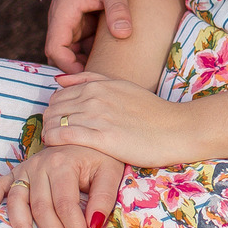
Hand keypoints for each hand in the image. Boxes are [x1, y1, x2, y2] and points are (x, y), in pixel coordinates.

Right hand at [0, 145, 124, 227]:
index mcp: (64, 164)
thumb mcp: (110, 172)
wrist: (86, 134)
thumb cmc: (99, 155)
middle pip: (42, 208)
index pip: (66, 206)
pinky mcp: (17, 171)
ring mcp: (26, 168)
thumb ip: (103, 198)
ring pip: (18, 202)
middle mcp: (41, 165)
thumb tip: (94, 227)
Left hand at [42, 72, 208, 167]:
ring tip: (56, 144)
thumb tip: (59, 79)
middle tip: (56, 136)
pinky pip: (64, 136)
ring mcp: (98, 115)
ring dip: (50, 132)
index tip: (60, 123)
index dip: (55, 109)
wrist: (177, 129)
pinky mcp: (102, 137)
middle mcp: (96, 96)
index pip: (59, 93)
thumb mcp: (122, 87)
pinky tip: (57, 148)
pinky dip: (54, 141)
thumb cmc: (152, 113)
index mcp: (100, 83)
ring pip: (55, 120)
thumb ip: (91, 80)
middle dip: (50, 121)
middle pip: (54, 107)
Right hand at [45, 0, 132, 72]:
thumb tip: (123, 35)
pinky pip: (83, 36)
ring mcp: (72, 14)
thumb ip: (118, 10)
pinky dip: (94, 44)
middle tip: (104, 77)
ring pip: (73, 45)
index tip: (91, 75)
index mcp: (63, 11)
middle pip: (62, 51)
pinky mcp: (82, 12)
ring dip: (88, 55)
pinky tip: (114, 49)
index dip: (69, 66)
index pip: (55, 49)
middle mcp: (63, 15)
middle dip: (79, 65)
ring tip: (110, 67)